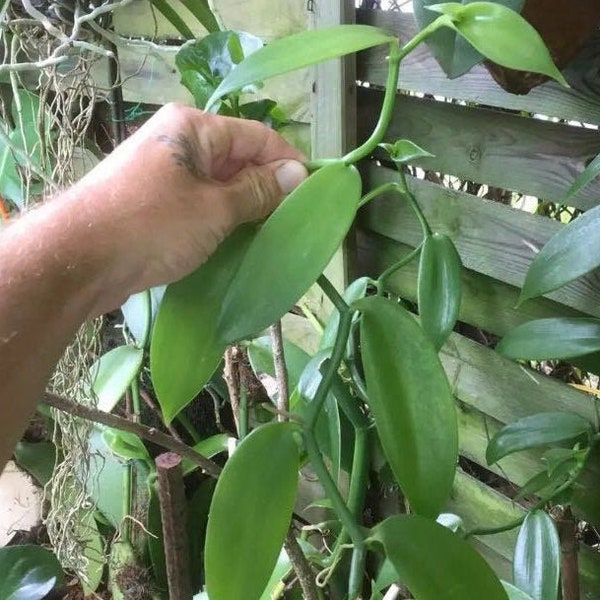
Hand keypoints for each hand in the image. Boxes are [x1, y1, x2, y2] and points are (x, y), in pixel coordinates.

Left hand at [67, 103, 307, 310]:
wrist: (78, 260)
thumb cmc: (152, 225)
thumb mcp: (215, 208)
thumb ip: (258, 190)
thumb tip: (299, 174)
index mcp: (193, 128)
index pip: (256, 136)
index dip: (288, 162)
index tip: (314, 192)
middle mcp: (178, 143)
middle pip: (238, 159)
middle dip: (268, 188)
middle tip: (295, 221)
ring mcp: (165, 174)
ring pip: (220, 185)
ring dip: (246, 208)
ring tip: (273, 234)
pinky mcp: (156, 204)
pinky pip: (201, 204)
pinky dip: (222, 220)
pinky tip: (241, 241)